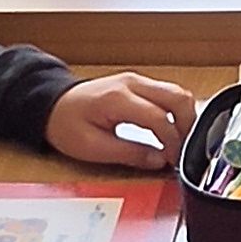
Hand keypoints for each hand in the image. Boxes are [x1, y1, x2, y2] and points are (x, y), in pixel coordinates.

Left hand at [46, 72, 195, 165]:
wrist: (52, 104)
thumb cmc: (66, 123)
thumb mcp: (93, 147)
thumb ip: (129, 154)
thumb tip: (159, 160)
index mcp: (118, 98)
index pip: (159, 118)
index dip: (173, 142)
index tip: (174, 161)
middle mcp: (131, 83)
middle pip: (178, 97)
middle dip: (188, 126)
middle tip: (183, 150)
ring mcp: (136, 80)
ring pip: (177, 93)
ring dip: (185, 118)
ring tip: (178, 143)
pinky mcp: (138, 84)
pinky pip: (167, 94)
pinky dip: (175, 113)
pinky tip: (170, 131)